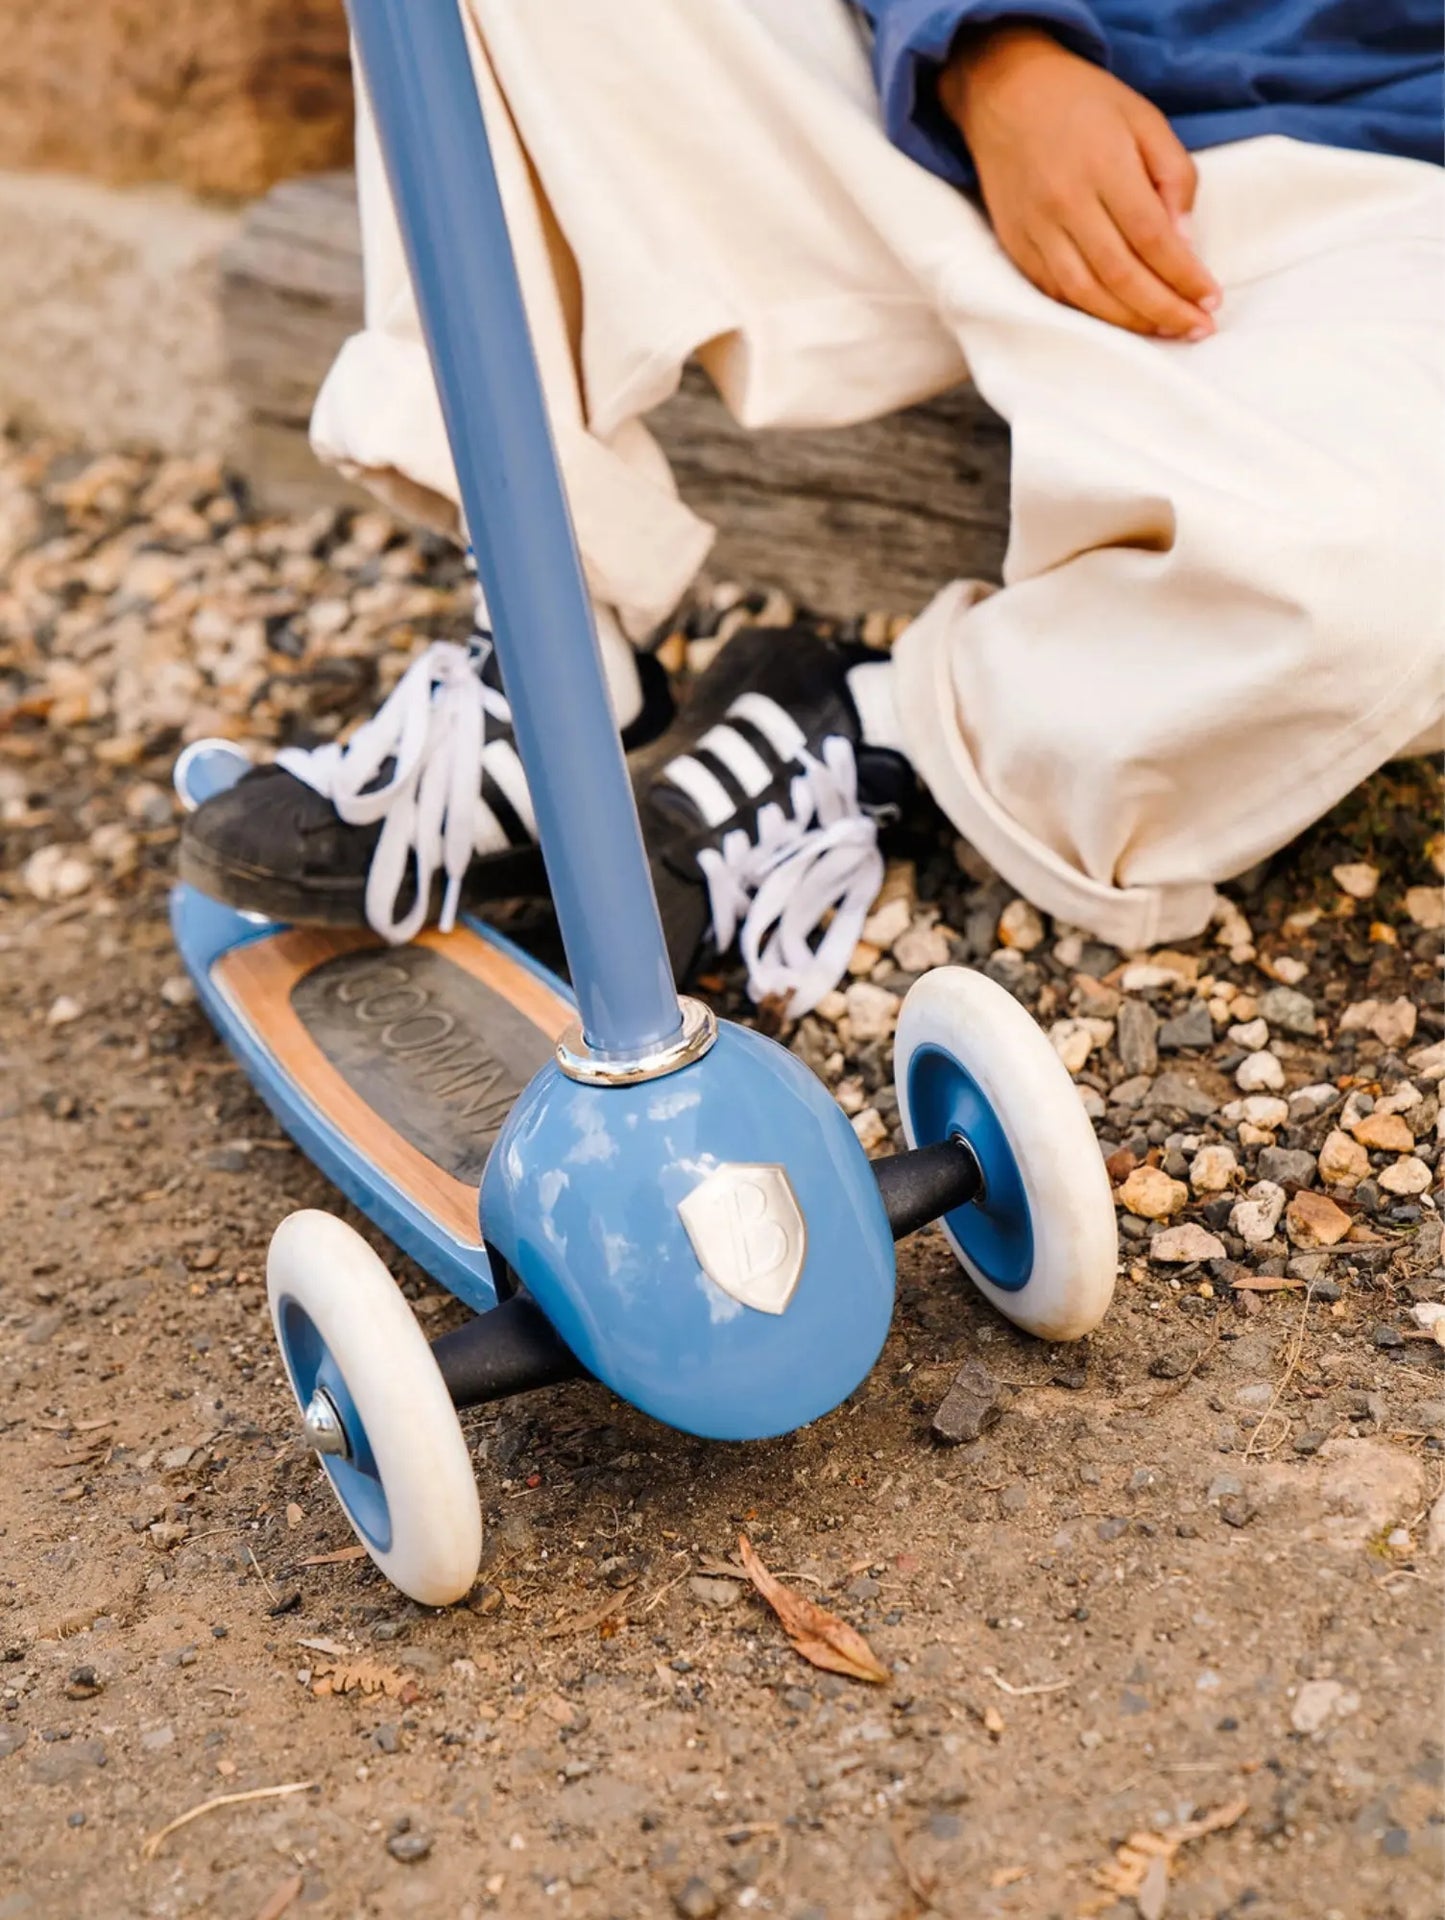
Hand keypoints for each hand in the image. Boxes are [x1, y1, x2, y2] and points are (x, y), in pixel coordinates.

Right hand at [940, 25, 1219, 338]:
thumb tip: (1184, 242)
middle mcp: (1066, 203)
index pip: (1152, 238)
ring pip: (1087, 294)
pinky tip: (1120, 319)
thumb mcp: (1144, 119)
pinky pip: (1056, 293)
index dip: (1185, 276)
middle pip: (1122, 275)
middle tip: (1196, 329)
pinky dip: (1091, 313)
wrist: (1004, 93)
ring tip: (1164, 331)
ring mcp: (1036, 228)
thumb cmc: (1083, 103)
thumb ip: (1173, 176)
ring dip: (1130, 322)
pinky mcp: (1016, 245)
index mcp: (1104, 165)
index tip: (1211, 299)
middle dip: (1164, 310)